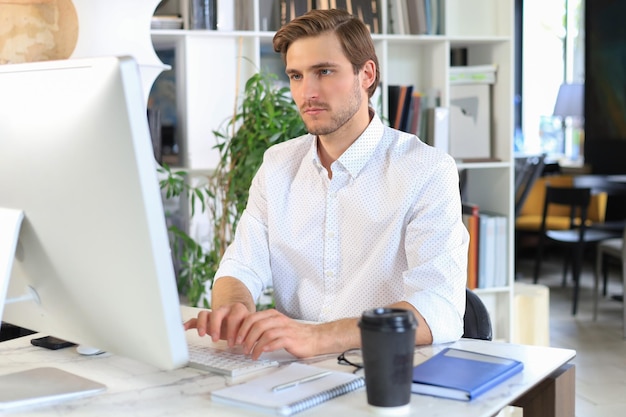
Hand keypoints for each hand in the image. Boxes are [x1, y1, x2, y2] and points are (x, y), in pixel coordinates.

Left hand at [184, 306, 323, 358]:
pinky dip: (263, 348)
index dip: (241, 328)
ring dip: (252, 343)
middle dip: (244, 336)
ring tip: (248, 353)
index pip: (251, 317)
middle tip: (238, 347)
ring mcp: (284, 328)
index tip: (234, 339)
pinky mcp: (289, 338)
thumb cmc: (295, 335)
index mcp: (272, 315)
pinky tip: (259, 354)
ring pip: (263, 332)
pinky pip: (273, 341)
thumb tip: (245, 335)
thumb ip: (263, 328)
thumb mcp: (277, 327)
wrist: (315, 338)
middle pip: (255, 323)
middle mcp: (277, 319)